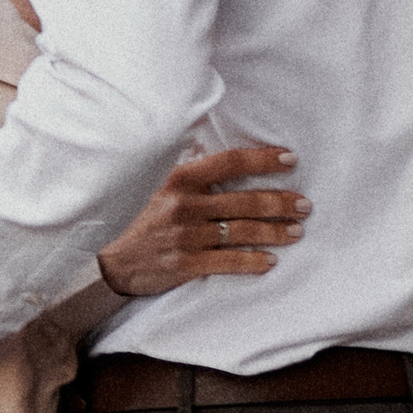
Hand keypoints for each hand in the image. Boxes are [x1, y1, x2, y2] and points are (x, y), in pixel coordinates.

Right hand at [98, 142, 308, 297]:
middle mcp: (185, 205)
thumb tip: (207, 148)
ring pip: (243, 231)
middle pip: (245, 200)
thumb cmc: (137, 220)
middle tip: (304, 206)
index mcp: (180, 179)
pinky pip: (228, 261)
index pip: (230, 162)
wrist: (108, 260)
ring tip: (296, 232)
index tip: (290, 160)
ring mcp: (186, 235)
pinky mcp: (185, 264)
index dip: (264, 160)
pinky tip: (270, 261)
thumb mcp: (156, 187)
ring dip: (275, 232)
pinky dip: (253, 261)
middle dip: (281, 202)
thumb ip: (185, 170)